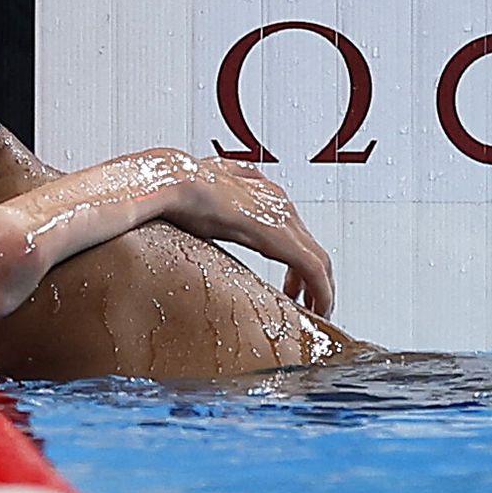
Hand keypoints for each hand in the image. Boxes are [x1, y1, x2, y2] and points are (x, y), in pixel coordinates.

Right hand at [158, 153, 334, 316]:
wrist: (170, 181)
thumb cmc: (174, 188)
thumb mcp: (196, 205)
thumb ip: (207, 218)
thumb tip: (199, 228)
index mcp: (259, 194)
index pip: (292, 233)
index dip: (295, 264)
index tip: (290, 288)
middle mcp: (277, 203)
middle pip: (311, 247)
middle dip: (311, 281)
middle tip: (306, 304)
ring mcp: (281, 217)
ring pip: (319, 259)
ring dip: (321, 289)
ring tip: (314, 312)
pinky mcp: (280, 236)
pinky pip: (313, 268)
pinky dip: (321, 291)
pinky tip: (317, 309)